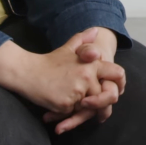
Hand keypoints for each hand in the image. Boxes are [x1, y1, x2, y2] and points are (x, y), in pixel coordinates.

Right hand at [0, 28, 125, 131]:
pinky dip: (67, 113)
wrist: (26, 72)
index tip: (113, 89)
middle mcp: (87, 77)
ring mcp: (77, 91)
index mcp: (92, 64)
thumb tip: (96, 31)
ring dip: (80, 108)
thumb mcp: (68, 49)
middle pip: (103, 96)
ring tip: (67, 101)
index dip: (119, 83)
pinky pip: (73, 114)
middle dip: (96, 101)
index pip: (117, 73)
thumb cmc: (49, 61)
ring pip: (88, 107)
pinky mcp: (66, 104)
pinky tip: (57, 106)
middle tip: (84, 102)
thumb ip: (83, 41)